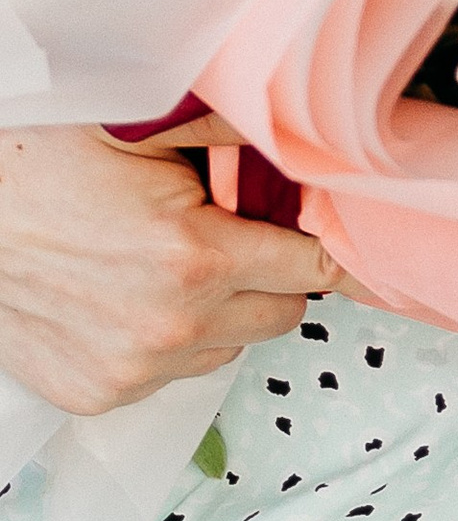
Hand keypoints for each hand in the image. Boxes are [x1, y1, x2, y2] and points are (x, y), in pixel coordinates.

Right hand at [0, 124, 336, 415]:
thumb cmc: (42, 166)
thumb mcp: (144, 129)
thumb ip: (232, 129)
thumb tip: (306, 125)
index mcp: (195, 259)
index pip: (314, 270)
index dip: (336, 250)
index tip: (352, 244)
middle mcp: (170, 328)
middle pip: (282, 315)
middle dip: (275, 275)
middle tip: (238, 235)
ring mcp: (131, 371)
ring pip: (228, 348)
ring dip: (223, 312)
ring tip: (174, 263)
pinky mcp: (97, 396)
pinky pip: (171, 374)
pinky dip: (171, 342)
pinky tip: (134, 296)